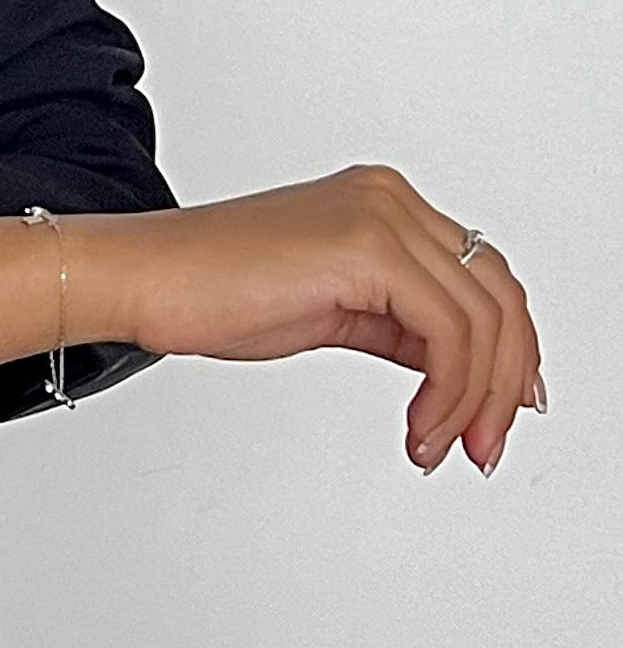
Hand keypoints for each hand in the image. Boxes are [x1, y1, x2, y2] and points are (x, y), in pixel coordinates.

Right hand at [82, 166, 543, 475]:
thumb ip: (395, 324)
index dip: (508, 352)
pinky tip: (419, 428)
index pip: (482, 279)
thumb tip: (447, 369)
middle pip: (498, 294)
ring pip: (483, 318)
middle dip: (504, 383)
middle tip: (483, 446)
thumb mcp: (328, 311)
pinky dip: (447, 390)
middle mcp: (391, 201)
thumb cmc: (206, 290)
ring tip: (439, 446)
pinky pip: (448, 330)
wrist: (139, 278)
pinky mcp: (367, 248)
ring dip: (475, 399)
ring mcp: (382, 217)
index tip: (501, 413)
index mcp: (383, 206)